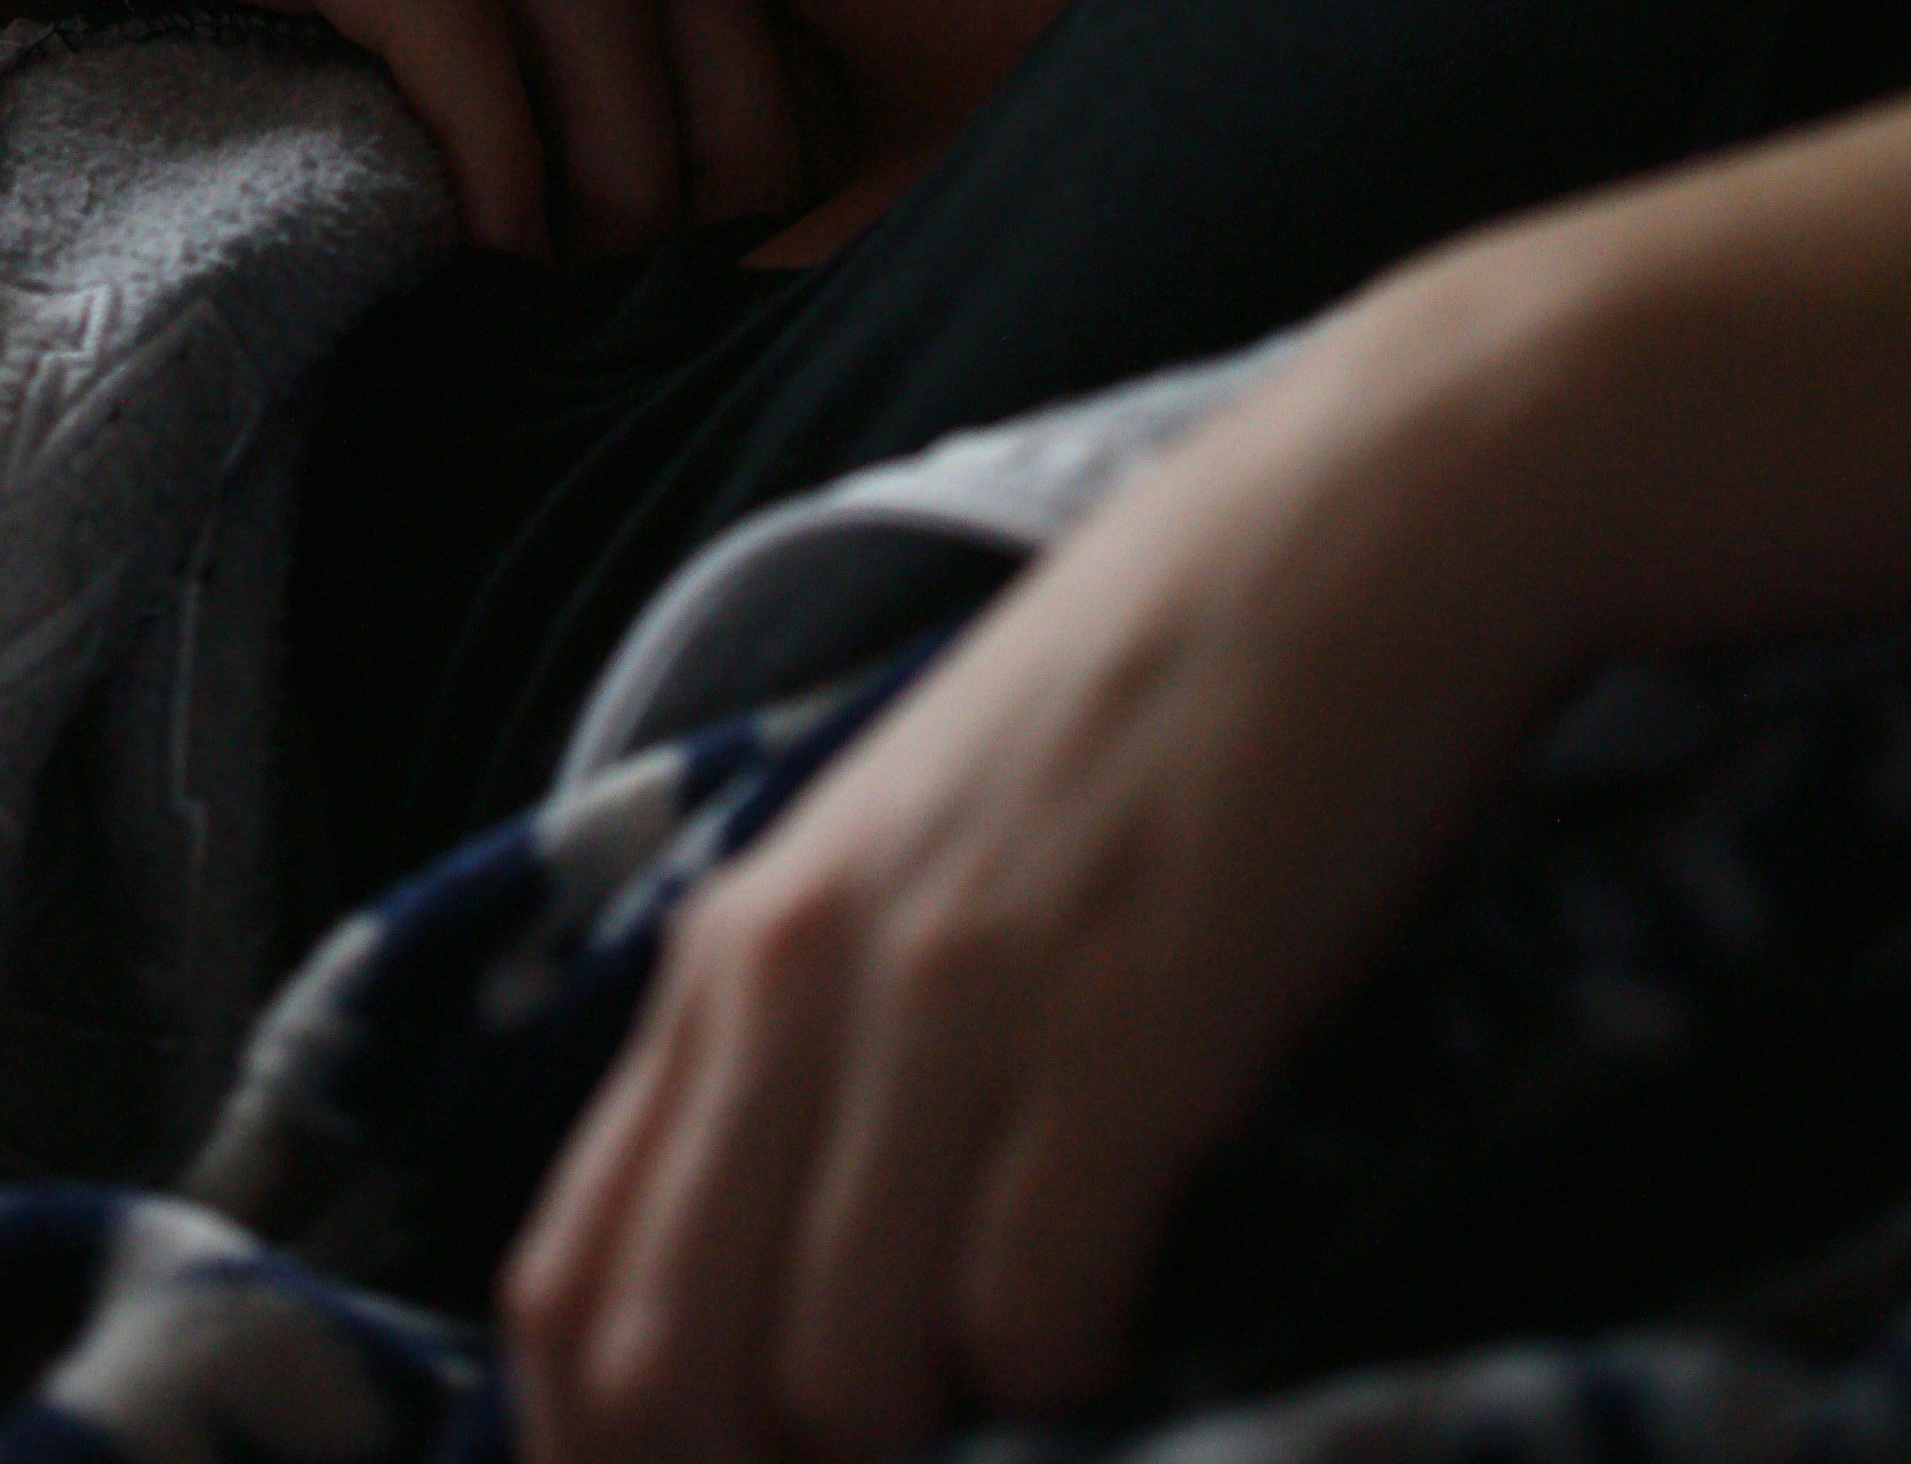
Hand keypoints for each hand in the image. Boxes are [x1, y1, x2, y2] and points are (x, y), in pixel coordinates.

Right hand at [0, 0, 823, 257]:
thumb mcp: (214, 45)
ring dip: (621, 138)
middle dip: (726, 123)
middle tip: (699, 269)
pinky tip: (497, 228)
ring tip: (599, 266)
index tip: (730, 238)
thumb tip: (477, 256)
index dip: (743, 90)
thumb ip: (336, 99)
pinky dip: (486, 110)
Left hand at [500, 263, 1596, 1462]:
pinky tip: (1128, 1311)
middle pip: (664, 1367)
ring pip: (833, 1374)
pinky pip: (1029, 1317)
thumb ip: (807, 1041)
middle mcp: (798, 977)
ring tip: (1018, 1376)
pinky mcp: (1118, 1032)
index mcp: (729, 945)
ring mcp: (951, 1003)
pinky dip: (1069, 1373)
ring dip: (928, 1429)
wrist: (1345, 538)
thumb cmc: (1133, 716)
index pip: (565, 1286)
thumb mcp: (903, 861)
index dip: (601, 1461)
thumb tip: (756, 1295)